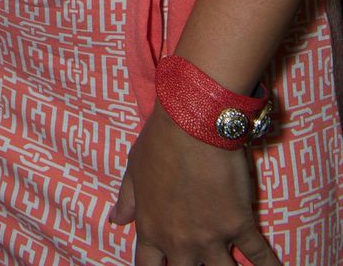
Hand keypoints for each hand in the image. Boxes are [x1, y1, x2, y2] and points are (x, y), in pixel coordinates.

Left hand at [110, 104, 281, 265]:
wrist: (192, 123)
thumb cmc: (159, 141)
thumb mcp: (134, 169)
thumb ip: (127, 200)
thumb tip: (116, 220)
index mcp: (151, 229)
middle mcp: (180, 242)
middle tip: (196, 262)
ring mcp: (211, 237)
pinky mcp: (239, 225)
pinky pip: (259, 256)